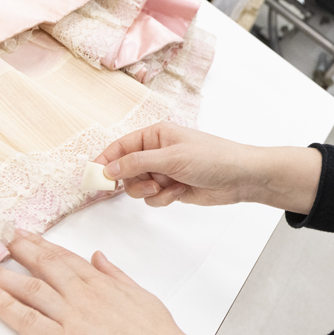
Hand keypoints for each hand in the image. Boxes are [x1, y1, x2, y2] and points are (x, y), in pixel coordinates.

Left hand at [0, 231, 233, 334]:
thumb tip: (99, 257)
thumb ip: (116, 275)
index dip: (41, 245)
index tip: (24, 236)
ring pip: (29, 288)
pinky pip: (26, 320)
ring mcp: (71, 317)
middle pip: (43, 266)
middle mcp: (83, 295)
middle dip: (16, 251)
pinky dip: (4, 305)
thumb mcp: (141, 295)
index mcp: (103, 283)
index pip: (65, 258)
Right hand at [95, 122, 322, 214]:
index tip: (93, 177)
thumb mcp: (172, 157)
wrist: (240, 177)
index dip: (105, 161)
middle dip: (133, 180)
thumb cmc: (212, 158)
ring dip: (150, 191)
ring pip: (137, 187)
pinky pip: (152, 198)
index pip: (120, 147)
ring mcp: (164, 171)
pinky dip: (162, 198)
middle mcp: (156, 152)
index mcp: (155, 135)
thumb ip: (137, 163)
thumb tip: (108, 169)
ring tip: (168, 186)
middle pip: (125, 170)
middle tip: (148, 183)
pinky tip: (180, 192)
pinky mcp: (171, 188)